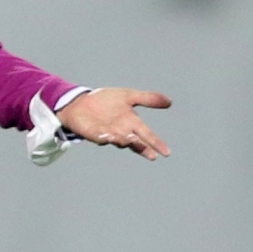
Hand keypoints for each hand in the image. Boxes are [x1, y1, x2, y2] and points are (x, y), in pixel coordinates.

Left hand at [56, 88, 170, 160]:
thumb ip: (148, 99)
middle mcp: (122, 131)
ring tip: (131, 139)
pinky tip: (108, 137)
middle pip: (135, 142)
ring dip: (125, 141)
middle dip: (143, 148)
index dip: (156, 143)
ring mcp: (108, 134)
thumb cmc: (106, 101)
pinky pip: (100, 138)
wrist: (82, 101)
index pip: (147, 135)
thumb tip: (170, 102)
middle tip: (152, 155)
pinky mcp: (94, 134)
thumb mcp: (128, 96)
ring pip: (119, 141)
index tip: (166, 152)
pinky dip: (105, 138)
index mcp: (131, 123)